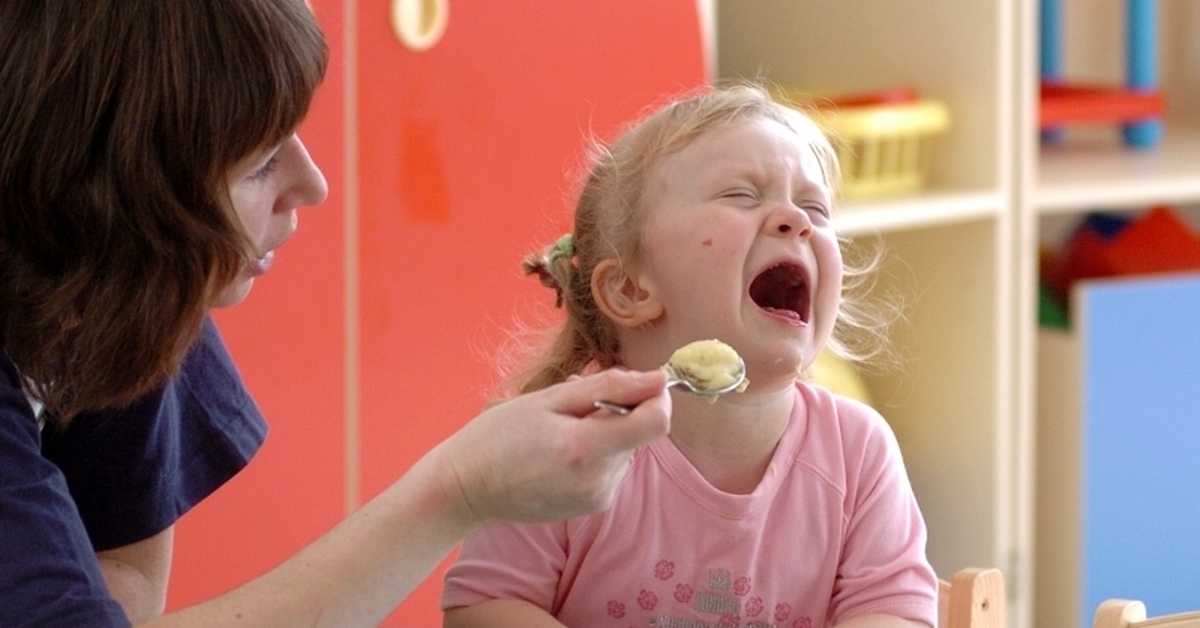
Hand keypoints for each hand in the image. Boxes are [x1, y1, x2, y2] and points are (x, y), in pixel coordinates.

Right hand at [435, 368, 670, 525]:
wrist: (467, 488)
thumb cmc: (498, 436)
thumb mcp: (549, 399)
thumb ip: (608, 388)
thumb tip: (657, 379)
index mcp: (584, 449)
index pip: (656, 422)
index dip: (656, 396)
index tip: (638, 383)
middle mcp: (599, 481)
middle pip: (641, 433)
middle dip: (620, 409)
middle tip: (575, 401)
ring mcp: (598, 499)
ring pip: (627, 449)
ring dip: (607, 430)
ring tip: (561, 425)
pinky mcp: (595, 507)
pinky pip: (613, 467)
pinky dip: (598, 451)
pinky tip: (562, 448)